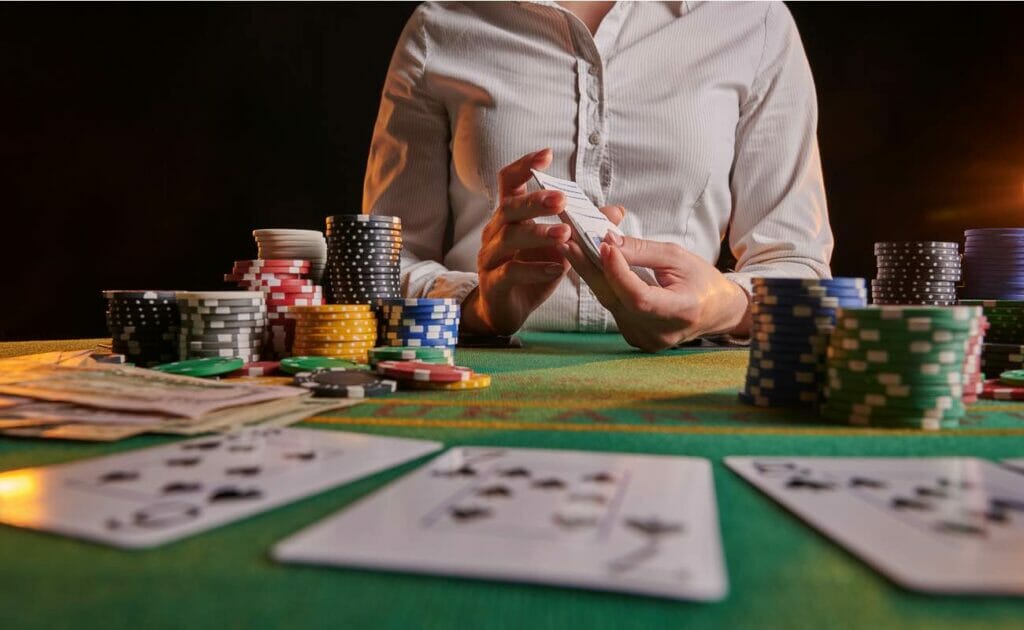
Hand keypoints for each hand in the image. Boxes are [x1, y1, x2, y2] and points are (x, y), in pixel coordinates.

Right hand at [461, 148, 571, 334]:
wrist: (505, 310)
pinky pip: (511, 272)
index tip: (547, 155)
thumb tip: (616, 211)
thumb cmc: (530, 271)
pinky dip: (534, 269)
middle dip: (535, 201)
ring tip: (565, 233)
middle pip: (509, 207)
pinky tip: (556, 268)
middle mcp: (495, 231)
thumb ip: (582, 228)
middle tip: (561, 199)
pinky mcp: (494, 283)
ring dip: (538, 233)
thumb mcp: (560, 247)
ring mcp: (491, 257)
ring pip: (509, 237)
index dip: (525, 166)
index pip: (509, 182)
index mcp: (509, 216)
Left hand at [560, 228, 751, 351]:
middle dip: (590, 267)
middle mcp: (660, 333)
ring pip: (609, 303)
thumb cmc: (702, 281)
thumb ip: (643, 251)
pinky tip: (589, 267)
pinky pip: (612, 308)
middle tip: (568, 242)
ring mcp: (645, 339)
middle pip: (615, 299)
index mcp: (680, 312)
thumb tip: (609, 241)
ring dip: (590, 274)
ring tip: (572, 248)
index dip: (618, 272)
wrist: (716, 312)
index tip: (604, 245)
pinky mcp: (635, 338)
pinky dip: (602, 285)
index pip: (639, 297)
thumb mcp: (678, 257)